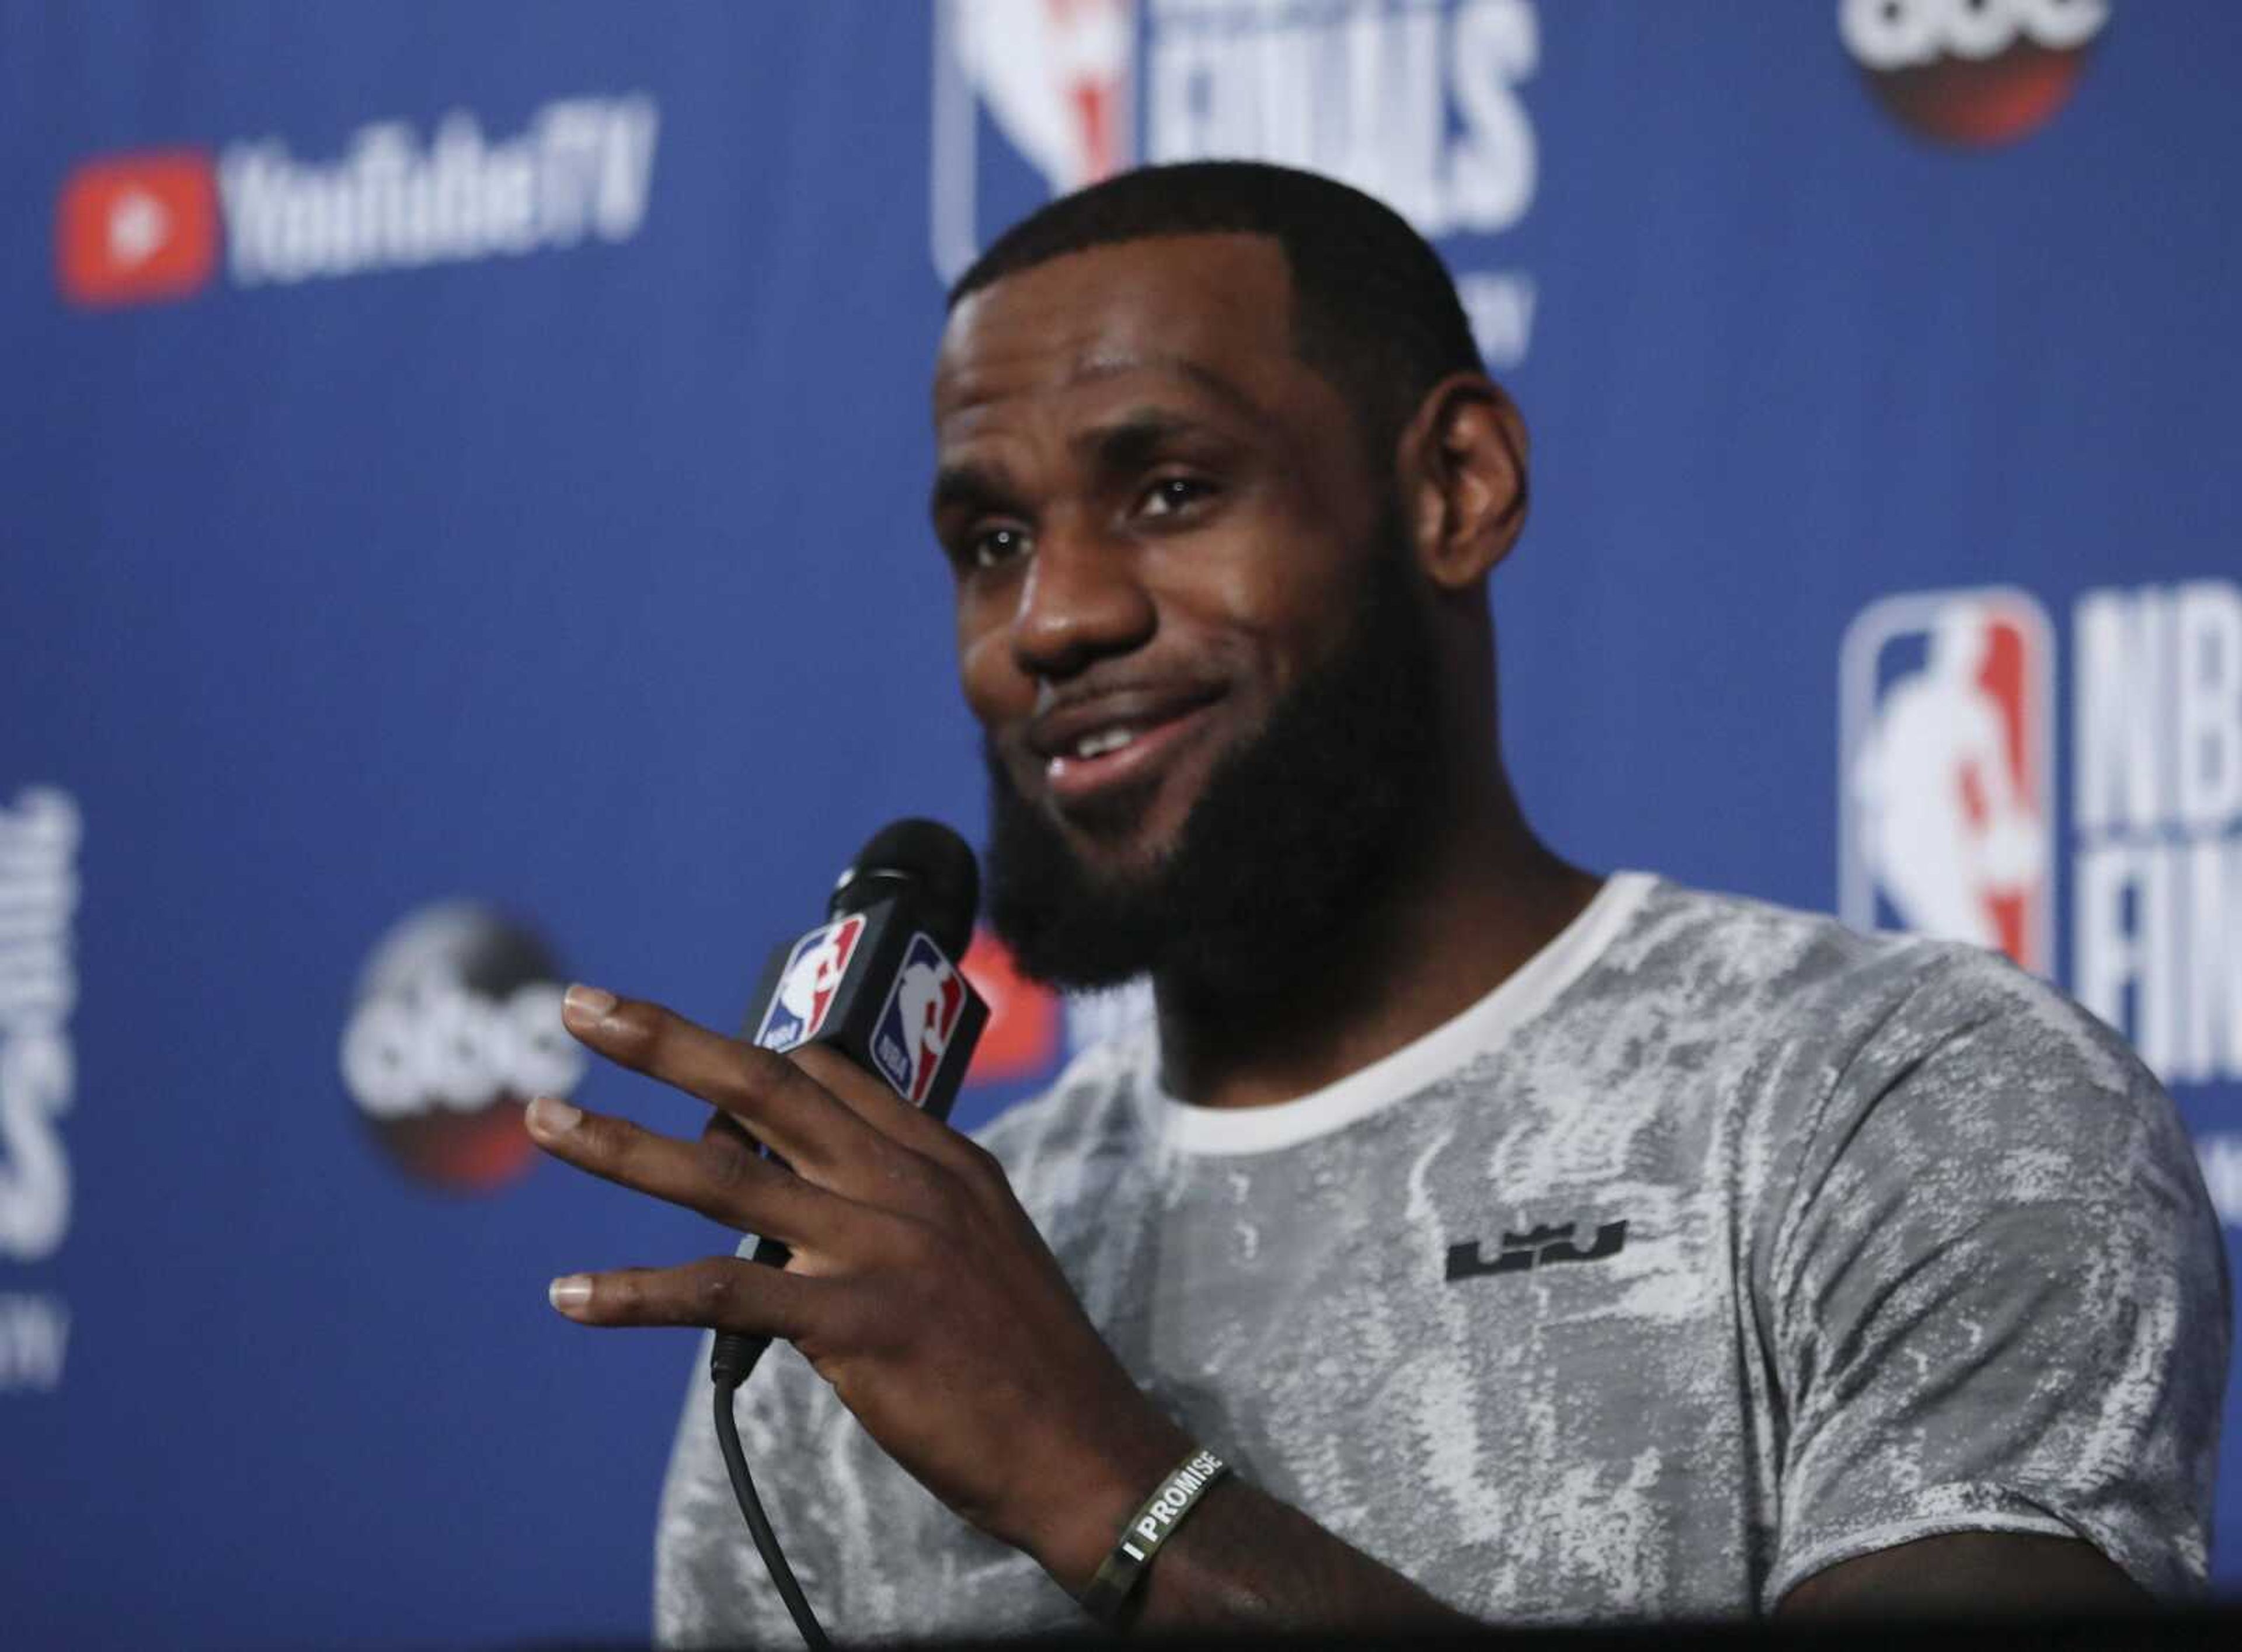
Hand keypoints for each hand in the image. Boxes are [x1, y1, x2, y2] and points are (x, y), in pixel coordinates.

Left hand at [527, 983, 1192, 1589]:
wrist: (1083, 1449)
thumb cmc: (1026, 1359)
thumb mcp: (981, 1245)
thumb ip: (903, 1203)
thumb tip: (816, 1192)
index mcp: (939, 1158)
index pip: (825, 1074)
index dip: (744, 1063)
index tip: (683, 1068)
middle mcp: (905, 1184)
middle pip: (767, 1088)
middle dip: (668, 1040)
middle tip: (583, 1006)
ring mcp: (880, 1248)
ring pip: (726, 1177)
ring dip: (622, 1146)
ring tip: (545, 1120)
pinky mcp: (857, 1324)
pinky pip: (726, 1294)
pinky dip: (640, 1293)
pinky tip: (576, 1295)